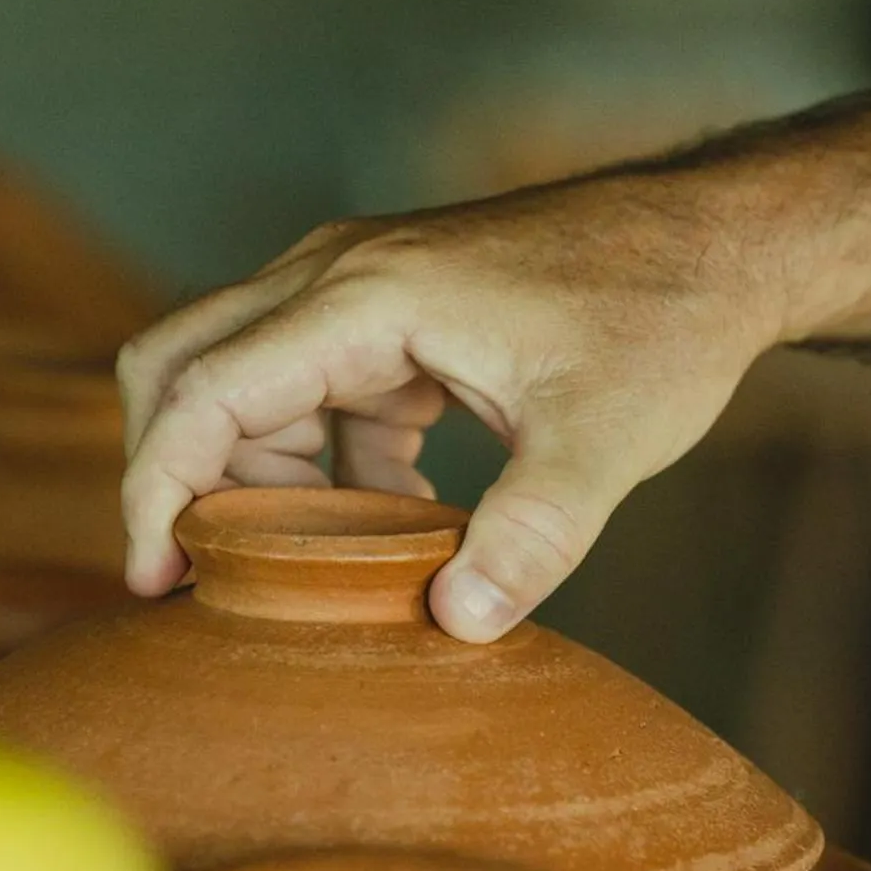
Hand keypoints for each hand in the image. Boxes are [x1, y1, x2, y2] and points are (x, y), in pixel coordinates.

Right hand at [117, 172, 783, 640]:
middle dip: (174, 475)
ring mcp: (361, 291)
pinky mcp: (395, 318)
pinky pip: (315, 394)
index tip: (154, 580)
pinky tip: (397, 521)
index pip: (203, 390)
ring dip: (259, 477)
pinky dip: (326, 465)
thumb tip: (457, 625)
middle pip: (183, 366)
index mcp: (365, 297)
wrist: (716, 246)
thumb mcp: (608, 442)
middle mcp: (338, 278)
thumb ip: (534, 536)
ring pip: (243, 381)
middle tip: (194, 581)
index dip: (159, 489)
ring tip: (315, 567)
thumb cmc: (662, 321)